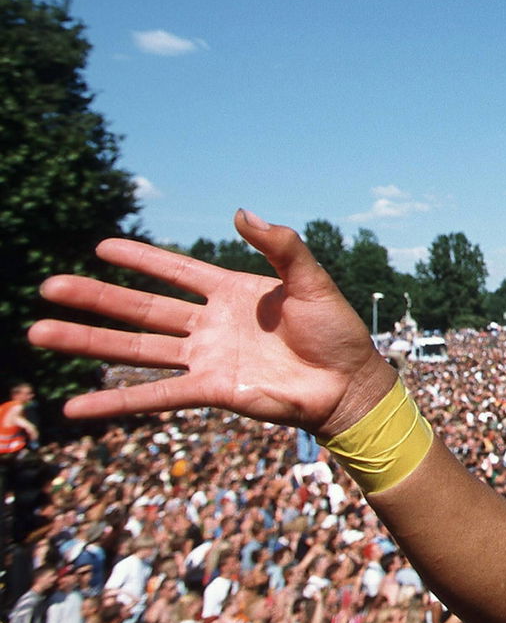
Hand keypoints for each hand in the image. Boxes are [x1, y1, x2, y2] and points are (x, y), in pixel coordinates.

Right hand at [28, 209, 393, 435]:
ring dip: (89, 342)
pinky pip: (155, 396)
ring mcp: (207, 358)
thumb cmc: (336, 331)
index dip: (141, 259)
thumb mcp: (310, 280)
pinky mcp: (211, 391)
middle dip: (96, 298)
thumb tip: (242, 213)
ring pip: (136, 349)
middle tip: (48, 287)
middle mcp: (211, 325)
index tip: (101, 246)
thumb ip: (280, 246)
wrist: (349, 383)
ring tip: (39, 334)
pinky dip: (115, 403)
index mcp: (233, 293)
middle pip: (142, 308)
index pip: (176, 271)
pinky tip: (74, 410)